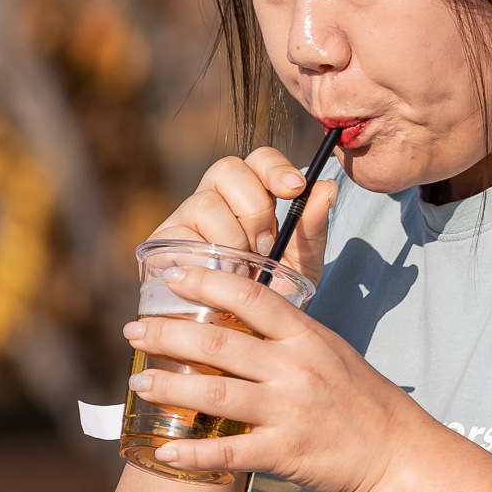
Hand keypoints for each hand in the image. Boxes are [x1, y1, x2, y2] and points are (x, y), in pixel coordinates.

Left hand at [124, 262, 440, 491]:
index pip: (251, 298)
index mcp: (307, 338)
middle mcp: (296, 369)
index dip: (207, 282)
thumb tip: (239, 313)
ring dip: (170, 387)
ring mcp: (290, 411)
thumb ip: (288, 334)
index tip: (172, 275)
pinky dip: (194, 451)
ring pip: (217, 394)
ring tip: (138, 380)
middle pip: (220, 345)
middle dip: (169, 335)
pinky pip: (230, 451)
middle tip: (133, 329)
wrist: (397, 452)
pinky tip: (164, 450)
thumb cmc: (362, 399)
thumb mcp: (331, 351)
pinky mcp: (285, 452)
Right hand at [146, 147, 339, 283]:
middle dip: (254, 209)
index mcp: (251, 193)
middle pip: (228, 171)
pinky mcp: (162, 243)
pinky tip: (217, 279)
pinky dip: (203, 259)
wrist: (242, 332)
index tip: (294, 189)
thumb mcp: (302, 264)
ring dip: (231, 240)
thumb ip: (312, 228)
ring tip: (243, 273)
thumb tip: (328, 188)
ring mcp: (186, 218)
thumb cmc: (273, 291)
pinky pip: (179, 236)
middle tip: (266, 248)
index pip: (259, 159)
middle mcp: (215, 196)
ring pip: (205, 204)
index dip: (274, 168)